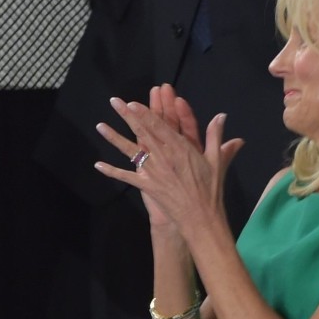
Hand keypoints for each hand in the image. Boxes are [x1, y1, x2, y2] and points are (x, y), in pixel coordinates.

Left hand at [93, 95, 243, 238]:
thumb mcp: (216, 160)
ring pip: (130, 151)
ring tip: (100, 125)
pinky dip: (111, 171)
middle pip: (142, 132)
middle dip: (127, 116)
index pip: (160, 126)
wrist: (200, 217)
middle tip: (115, 101)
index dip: (145, 113)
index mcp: (181, 148)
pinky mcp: (146, 185)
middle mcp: (164, 156)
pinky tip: (97, 164)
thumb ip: (215, 136)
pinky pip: (126, 177)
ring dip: (114, 137)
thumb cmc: (210, 189)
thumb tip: (221, 116)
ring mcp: (153, 171)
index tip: (133, 102)